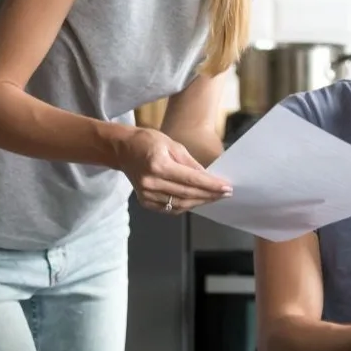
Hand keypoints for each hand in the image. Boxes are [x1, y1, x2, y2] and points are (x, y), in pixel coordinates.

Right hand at [116, 127, 231, 213]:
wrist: (123, 149)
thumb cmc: (147, 142)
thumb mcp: (172, 145)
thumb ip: (190, 163)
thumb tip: (207, 177)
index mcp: (158, 165)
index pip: (191, 180)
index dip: (211, 185)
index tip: (226, 187)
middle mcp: (150, 182)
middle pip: (187, 193)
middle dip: (209, 195)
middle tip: (225, 193)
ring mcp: (146, 194)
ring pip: (180, 204)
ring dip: (200, 201)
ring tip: (214, 197)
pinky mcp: (145, 201)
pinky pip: (170, 208)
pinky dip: (186, 206)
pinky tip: (196, 200)